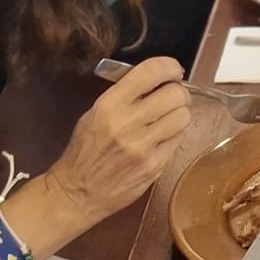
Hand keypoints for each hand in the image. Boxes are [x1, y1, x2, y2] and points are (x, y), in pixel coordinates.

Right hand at [46, 56, 191, 223]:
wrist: (77, 192)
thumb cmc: (84, 150)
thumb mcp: (94, 113)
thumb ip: (124, 95)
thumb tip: (155, 81)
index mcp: (110, 104)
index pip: (150, 72)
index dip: (169, 66)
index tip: (173, 71)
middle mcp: (128, 123)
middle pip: (175, 95)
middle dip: (179, 93)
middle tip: (173, 98)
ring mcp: (143, 146)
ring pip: (183, 117)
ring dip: (180, 114)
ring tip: (169, 118)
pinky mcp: (154, 166)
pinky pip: (178, 140)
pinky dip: (175, 135)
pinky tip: (163, 138)